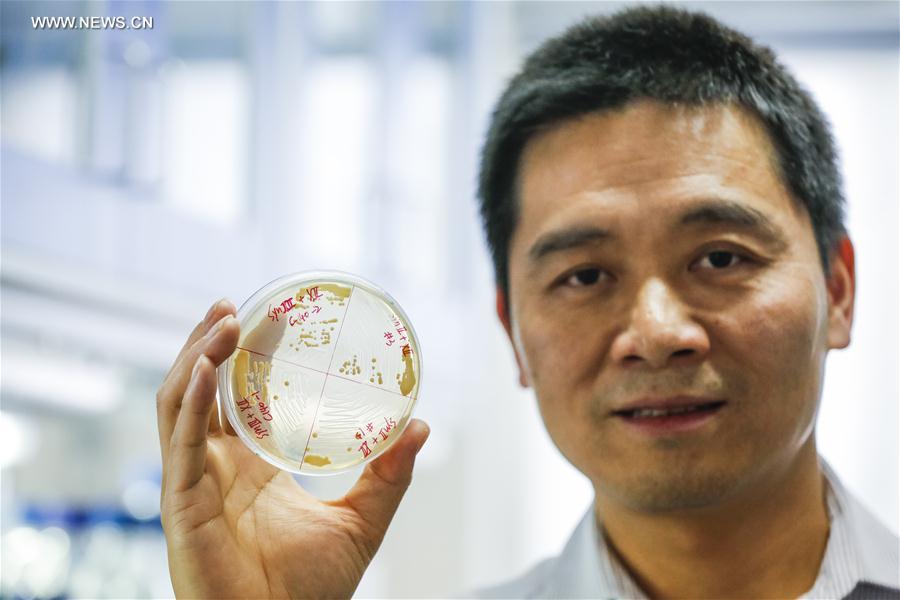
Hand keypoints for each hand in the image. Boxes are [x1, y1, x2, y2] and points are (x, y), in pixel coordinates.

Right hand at [157, 299, 429, 598]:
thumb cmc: (311, 591)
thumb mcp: (361, 521)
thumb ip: (389, 475)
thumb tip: (422, 425)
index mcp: (247, 467)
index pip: (232, 398)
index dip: (239, 356)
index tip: (264, 314)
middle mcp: (214, 468)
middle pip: (197, 390)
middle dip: (208, 344)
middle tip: (230, 304)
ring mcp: (193, 484)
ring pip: (178, 405)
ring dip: (195, 358)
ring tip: (222, 320)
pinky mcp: (182, 507)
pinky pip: (180, 445)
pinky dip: (190, 402)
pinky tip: (207, 368)